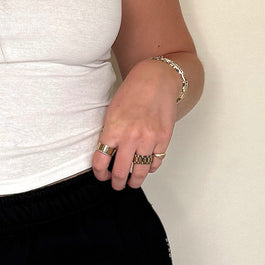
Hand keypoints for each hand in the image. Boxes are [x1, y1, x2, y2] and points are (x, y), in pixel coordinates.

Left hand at [91, 60, 175, 189]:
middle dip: (117, 182)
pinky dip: (151, 167)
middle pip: (121, 172)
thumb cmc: (132, 93)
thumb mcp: (111, 112)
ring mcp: (149, 139)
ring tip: (132, 182)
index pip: (101, 162)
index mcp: (113, 129)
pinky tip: (146, 166)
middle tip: (117, 184)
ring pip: (141, 171)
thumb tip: (106, 156)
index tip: (102, 175)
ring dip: (135, 181)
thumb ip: (109, 135)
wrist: (156, 80)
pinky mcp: (164, 139)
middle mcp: (131, 137)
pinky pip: (156, 162)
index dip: (100, 173)